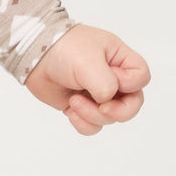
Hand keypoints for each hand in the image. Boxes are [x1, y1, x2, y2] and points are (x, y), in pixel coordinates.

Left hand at [25, 24, 149, 134]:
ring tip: (74, 101)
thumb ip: (106, 84)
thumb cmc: (62, 49)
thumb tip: (106, 102)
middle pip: (132, 104)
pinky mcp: (82, 105)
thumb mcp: (89, 62)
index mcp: (119, 59)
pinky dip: (83, 123)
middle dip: (117, 111)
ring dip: (93, 115)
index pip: (142, 77)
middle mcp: (112, 77)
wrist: (33, 54)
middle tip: (101, 107)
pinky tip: (70, 111)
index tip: (112, 78)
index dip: (130, 84)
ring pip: (111, 118)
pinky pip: (93, 126)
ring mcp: (97, 93)